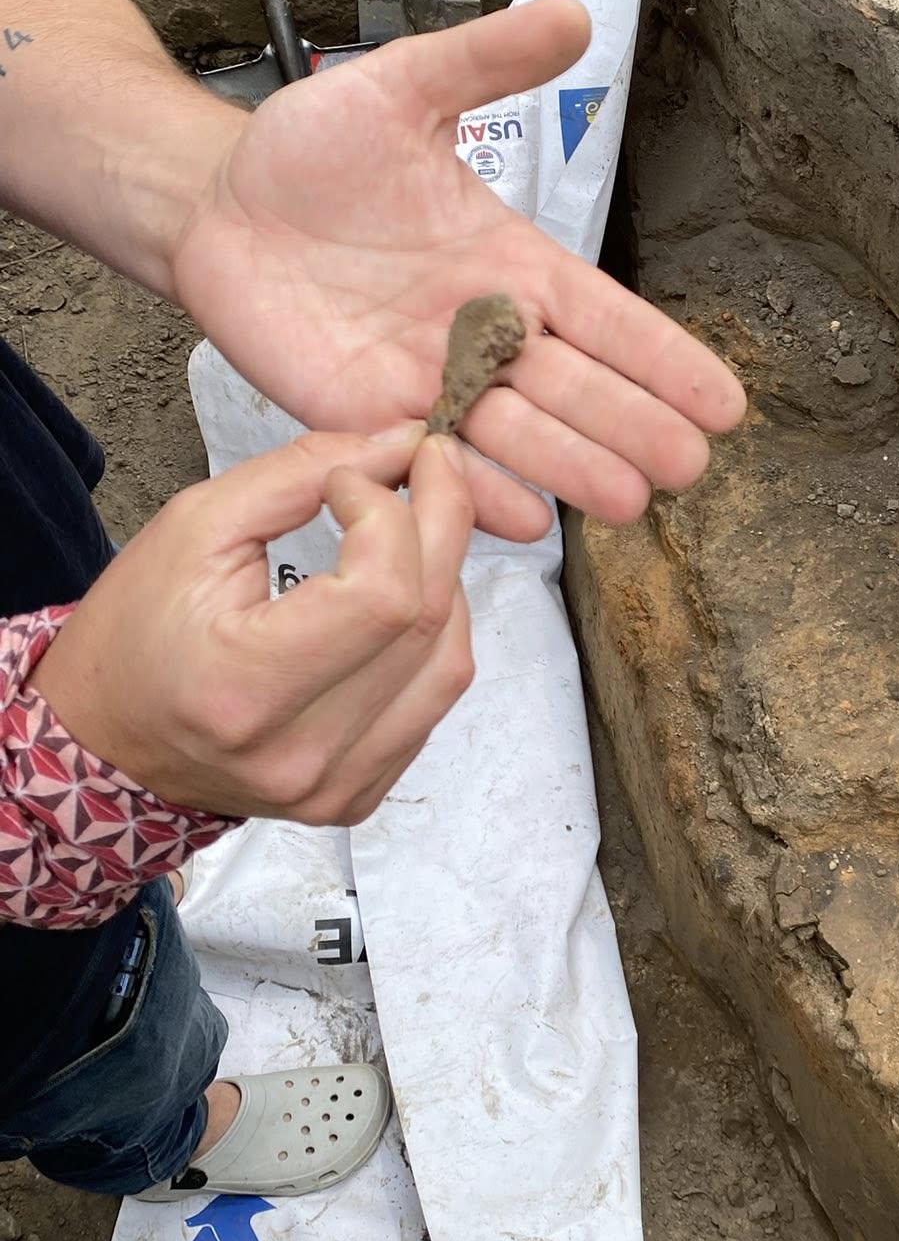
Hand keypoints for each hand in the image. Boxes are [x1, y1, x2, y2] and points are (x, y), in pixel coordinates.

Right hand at [28, 427, 474, 823]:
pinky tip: (400, 597)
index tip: (354, 479)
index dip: (388, 517)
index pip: (382, 597)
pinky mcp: (359, 796)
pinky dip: (432, 637)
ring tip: (412, 532)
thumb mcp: (194, 526)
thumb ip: (300, 473)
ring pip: (449, 662)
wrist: (106, 743)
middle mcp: (301, 754)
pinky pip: (433, 702)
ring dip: (445, 580)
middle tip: (430, 466)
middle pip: (426, 622)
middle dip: (443, 523)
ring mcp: (337, 786)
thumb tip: (401, 443)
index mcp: (245, 690)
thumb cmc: (135, 633)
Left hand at [170, 1, 745, 539]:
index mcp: (512, 265)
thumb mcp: (402, 87)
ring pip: (516, 433)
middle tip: (687, 466)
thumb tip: (575, 13)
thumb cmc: (313, 146)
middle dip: (633, 425)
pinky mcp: (366, 414)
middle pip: (576, 388)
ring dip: (570, 466)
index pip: (606, 318)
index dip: (663, 358)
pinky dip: (475, 491)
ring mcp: (430, 380)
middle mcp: (485, 333)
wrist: (218, 202)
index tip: (724, 402)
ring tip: (626, 499)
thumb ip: (485, 61)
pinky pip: (433, 456)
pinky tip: (523, 518)